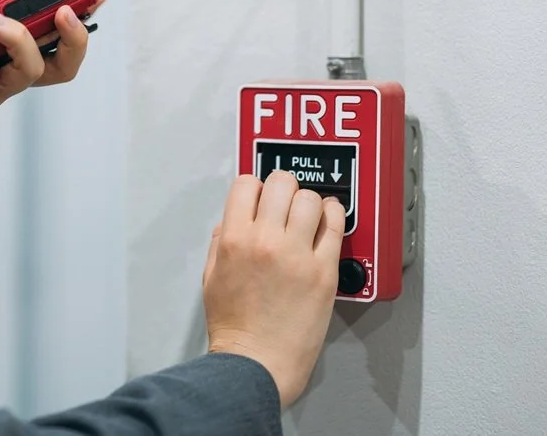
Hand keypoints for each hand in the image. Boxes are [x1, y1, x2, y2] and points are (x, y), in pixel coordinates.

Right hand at [201, 171, 344, 407]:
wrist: (257, 362)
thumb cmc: (235, 328)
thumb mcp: (210, 278)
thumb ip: (219, 244)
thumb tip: (230, 223)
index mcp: (234, 240)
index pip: (246, 184)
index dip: (254, 187)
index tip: (260, 197)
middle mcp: (265, 240)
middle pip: (281, 183)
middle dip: (282, 188)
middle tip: (284, 202)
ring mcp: (297, 254)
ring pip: (310, 199)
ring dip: (307, 202)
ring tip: (306, 215)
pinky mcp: (323, 271)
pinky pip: (335, 226)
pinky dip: (333, 215)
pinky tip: (328, 219)